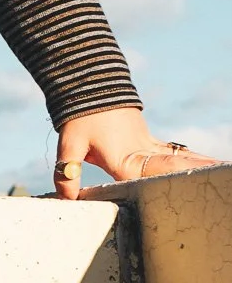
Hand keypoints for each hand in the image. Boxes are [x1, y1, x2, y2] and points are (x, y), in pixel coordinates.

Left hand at [52, 106, 220, 199]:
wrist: (90, 84)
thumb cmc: (80, 115)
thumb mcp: (69, 144)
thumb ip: (67, 173)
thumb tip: (66, 199)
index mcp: (124, 160)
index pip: (147, 184)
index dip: (165, 192)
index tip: (187, 199)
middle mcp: (141, 154)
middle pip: (172, 171)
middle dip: (194, 177)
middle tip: (220, 177)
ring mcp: (148, 145)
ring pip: (178, 160)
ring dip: (199, 166)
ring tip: (221, 171)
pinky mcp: (148, 140)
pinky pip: (174, 153)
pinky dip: (191, 158)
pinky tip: (208, 162)